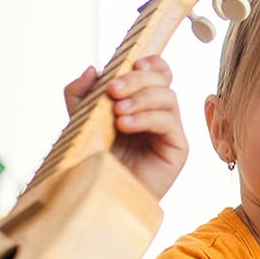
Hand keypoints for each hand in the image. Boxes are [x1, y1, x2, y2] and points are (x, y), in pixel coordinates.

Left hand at [65, 55, 186, 198]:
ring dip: (141, 99)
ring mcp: (170, 130)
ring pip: (168, 98)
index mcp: (142, 102)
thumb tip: (91, 68)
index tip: (132, 64)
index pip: (158, 72)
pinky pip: (169, 122)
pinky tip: (125, 125)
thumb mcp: (82, 120)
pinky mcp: (177, 148)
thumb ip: (82, 94)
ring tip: (118, 113)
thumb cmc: (96, 161)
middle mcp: (159, 113)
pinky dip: (146, 118)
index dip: (151, 62)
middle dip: (137, 81)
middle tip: (113, 91)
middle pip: (162, 81)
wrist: (103, 195)